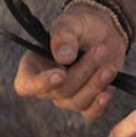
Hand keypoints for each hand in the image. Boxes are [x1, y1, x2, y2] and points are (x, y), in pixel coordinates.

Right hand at [13, 2, 127, 121]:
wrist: (103, 28)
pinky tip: (108, 93)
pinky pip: (89, 113)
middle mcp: (48, 85)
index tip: (61, 74)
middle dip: (83, 72)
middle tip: (101, 50)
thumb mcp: (69, 23)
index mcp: (34, 65)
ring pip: (77, 102)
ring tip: (109, 66)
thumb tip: (63, 58)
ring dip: (95, 84)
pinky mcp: (87, 100)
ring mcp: (67, 95)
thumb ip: (63, 37)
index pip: (26, 84)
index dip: (40, 84)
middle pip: (60, 91)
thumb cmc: (79, 24)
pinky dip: (99, 106)